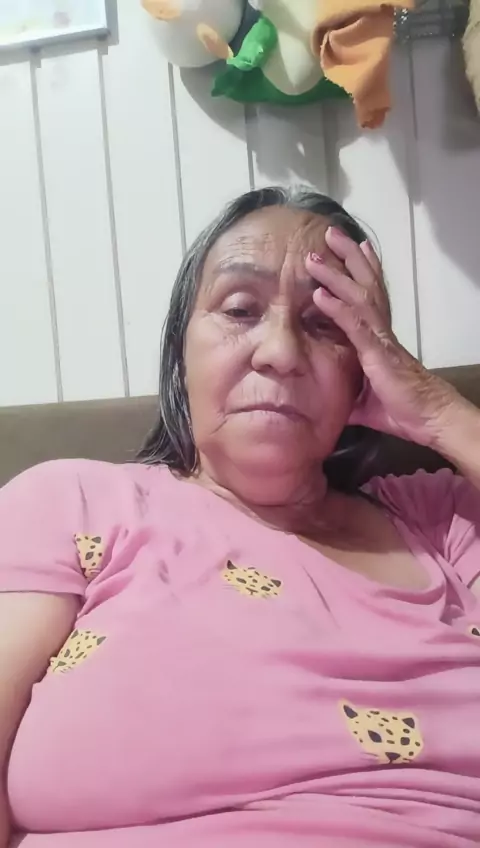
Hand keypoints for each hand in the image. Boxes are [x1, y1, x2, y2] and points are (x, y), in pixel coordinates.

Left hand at [305, 227, 461, 446]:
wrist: (428, 419)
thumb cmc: (403, 410)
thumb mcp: (365, 402)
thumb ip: (347, 395)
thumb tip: (326, 403)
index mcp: (379, 337)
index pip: (371, 295)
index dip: (363, 270)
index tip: (355, 248)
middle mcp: (381, 329)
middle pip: (365, 284)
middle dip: (348, 257)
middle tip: (331, 233)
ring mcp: (380, 337)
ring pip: (358, 295)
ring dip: (336, 274)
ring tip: (317, 255)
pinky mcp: (377, 352)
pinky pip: (355, 324)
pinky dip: (336, 307)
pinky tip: (320, 294)